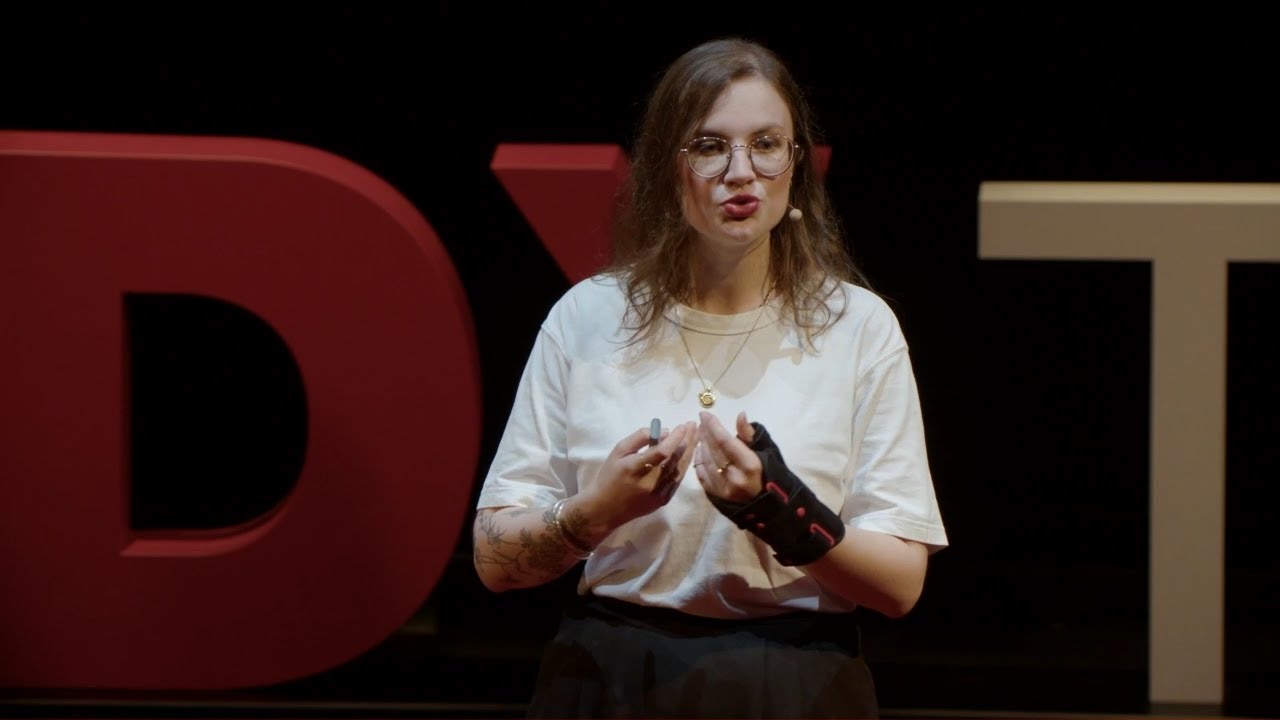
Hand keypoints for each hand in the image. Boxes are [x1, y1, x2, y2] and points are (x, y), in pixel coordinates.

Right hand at [577, 420, 696, 528]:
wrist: (605, 509)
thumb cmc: (609, 477)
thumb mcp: (618, 452)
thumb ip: (639, 438)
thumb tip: (664, 432)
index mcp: (635, 468)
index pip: (662, 452)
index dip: (675, 438)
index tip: (682, 425)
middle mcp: (649, 483)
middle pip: (675, 460)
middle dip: (687, 441)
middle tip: (693, 426)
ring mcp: (658, 494)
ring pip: (679, 470)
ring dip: (689, 452)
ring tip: (695, 436)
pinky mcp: (663, 501)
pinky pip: (677, 480)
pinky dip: (683, 466)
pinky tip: (688, 454)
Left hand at [693, 410, 762, 502]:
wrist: (768, 503)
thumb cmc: (770, 473)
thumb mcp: (765, 451)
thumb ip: (749, 435)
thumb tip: (740, 415)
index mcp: (750, 465)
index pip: (725, 442)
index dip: (713, 426)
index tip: (705, 414)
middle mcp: (735, 478)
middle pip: (714, 451)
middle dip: (705, 433)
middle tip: (702, 421)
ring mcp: (724, 489)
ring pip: (706, 462)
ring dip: (701, 445)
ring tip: (701, 433)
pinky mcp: (717, 496)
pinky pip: (702, 475)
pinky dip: (699, 460)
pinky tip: (700, 450)